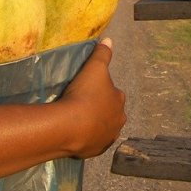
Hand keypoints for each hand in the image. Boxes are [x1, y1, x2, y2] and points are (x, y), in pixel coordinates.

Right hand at [59, 38, 126, 157]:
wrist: (71, 126)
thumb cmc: (85, 94)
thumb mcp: (94, 68)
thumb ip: (102, 54)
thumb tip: (110, 40)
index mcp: (119, 100)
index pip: (113, 93)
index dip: (101, 91)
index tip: (88, 90)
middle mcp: (119, 120)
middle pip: (109, 112)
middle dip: (99, 109)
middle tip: (81, 105)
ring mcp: (108, 138)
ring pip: (102, 128)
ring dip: (94, 125)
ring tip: (77, 120)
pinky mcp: (96, 151)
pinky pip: (92, 143)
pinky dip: (87, 139)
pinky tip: (76, 134)